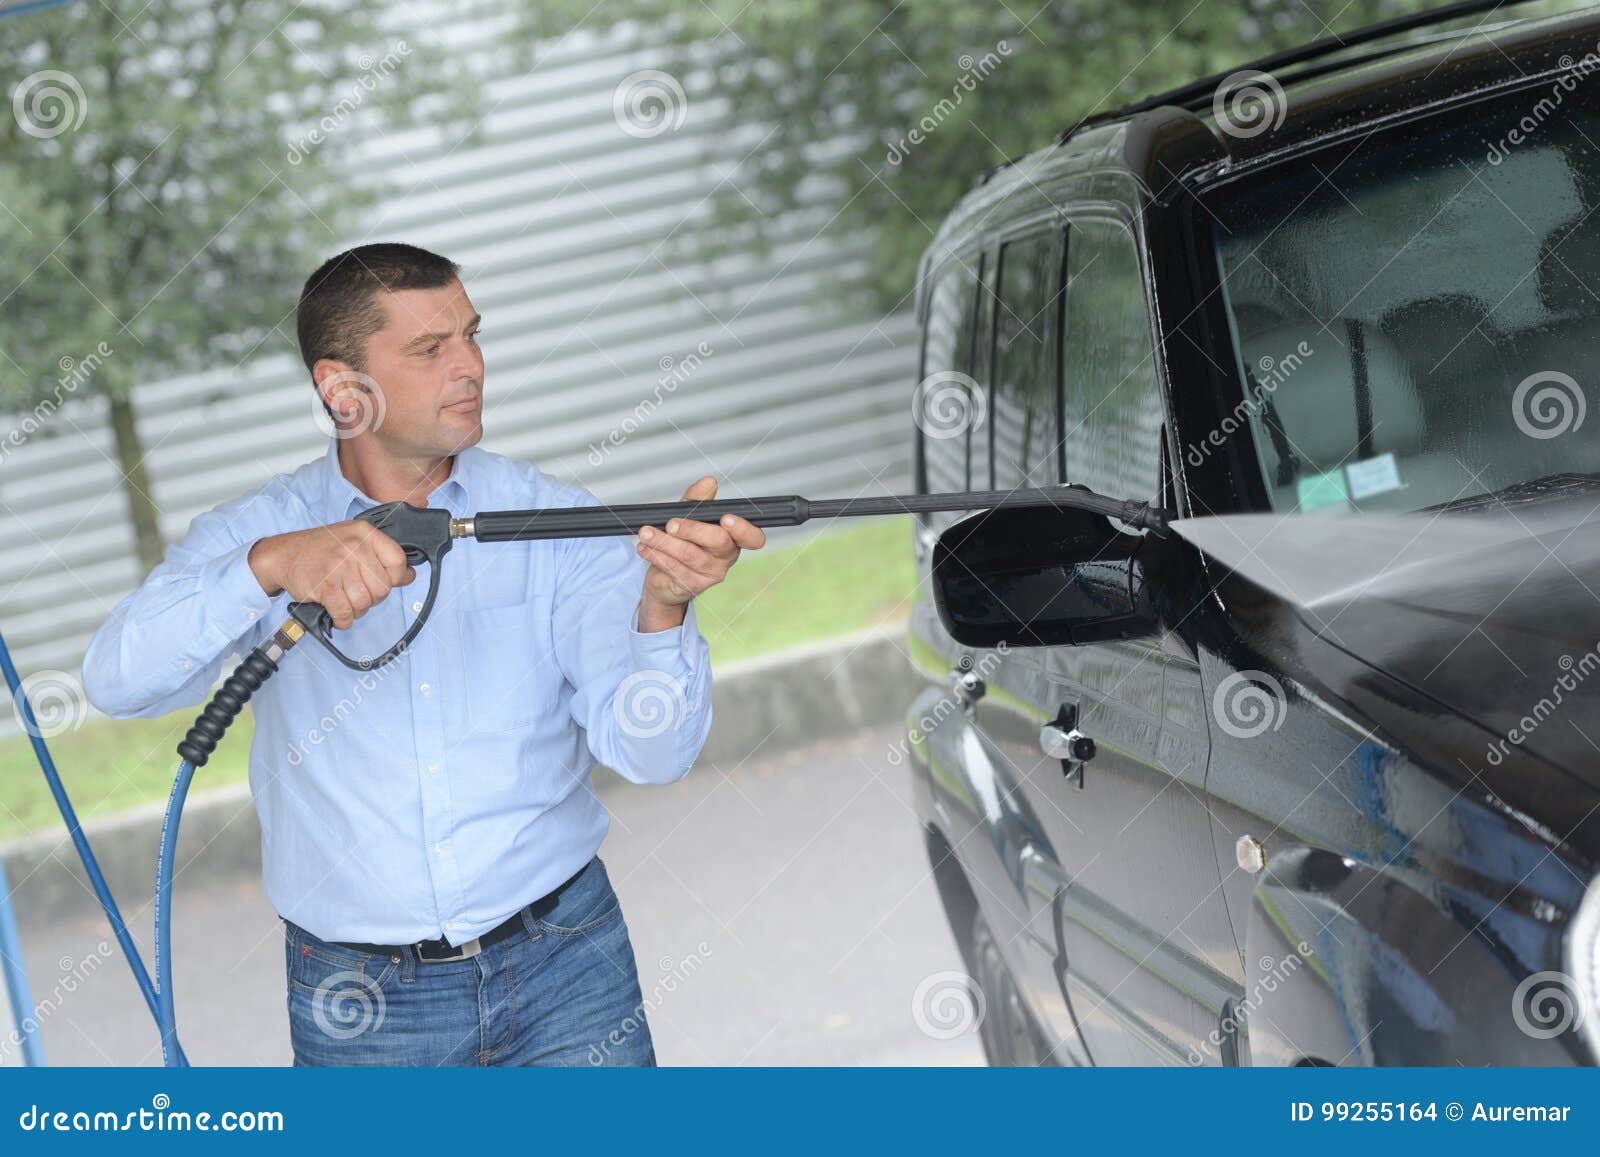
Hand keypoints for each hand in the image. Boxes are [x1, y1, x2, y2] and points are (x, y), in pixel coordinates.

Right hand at [249, 521, 415, 629]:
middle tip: (356, 593)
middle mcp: (355, 547)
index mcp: (365, 533)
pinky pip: (346, 613)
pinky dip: (343, 620)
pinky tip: (337, 613)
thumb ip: (381, 557)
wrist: (283, 555)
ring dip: (356, 610)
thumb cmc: (321, 550)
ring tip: (344, 601)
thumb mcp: (353, 541)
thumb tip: (409, 575)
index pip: (398, 561)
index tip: (383, 582)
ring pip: (365, 602)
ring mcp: (340, 565)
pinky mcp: (326, 585)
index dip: (395, 578)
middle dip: (372, 598)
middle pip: (383, 587)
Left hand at [636, 475, 765, 627]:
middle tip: (671, 524)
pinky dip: (656, 555)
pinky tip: (644, 547)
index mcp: (733, 538)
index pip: (753, 538)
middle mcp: (727, 556)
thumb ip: (698, 499)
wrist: (665, 578)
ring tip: (646, 532)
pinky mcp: (692, 586)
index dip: (744, 529)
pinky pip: (674, 568)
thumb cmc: (683, 542)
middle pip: (718, 541)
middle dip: (692, 529)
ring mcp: (711, 574)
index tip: (727, 518)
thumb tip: (709, 481)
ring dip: (664, 542)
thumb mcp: (689, 516)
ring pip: (689, 555)